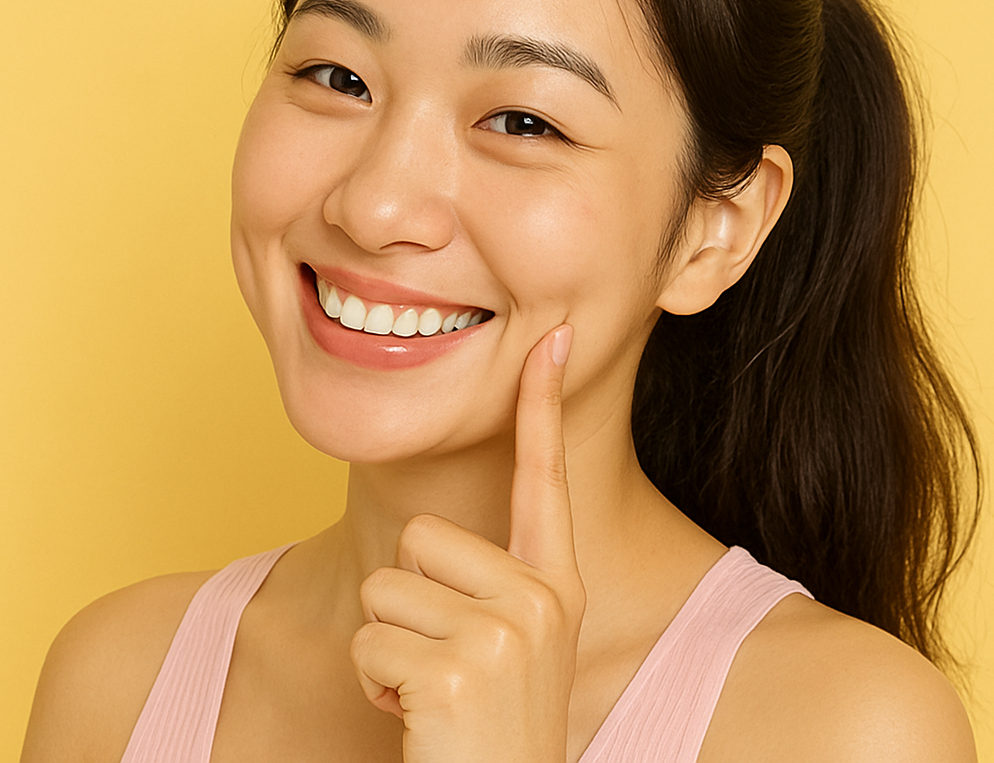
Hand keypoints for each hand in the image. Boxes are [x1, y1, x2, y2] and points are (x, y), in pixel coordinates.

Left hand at [350, 325, 583, 762]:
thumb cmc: (489, 724)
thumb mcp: (510, 641)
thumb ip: (491, 580)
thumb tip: (446, 538)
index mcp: (554, 583)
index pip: (545, 478)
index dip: (543, 406)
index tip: (553, 340)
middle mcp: (540, 597)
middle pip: (420, 535)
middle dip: (409, 600)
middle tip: (444, 663)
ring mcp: (505, 631)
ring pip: (385, 587)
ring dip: (388, 646)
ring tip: (432, 691)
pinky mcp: (458, 667)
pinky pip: (369, 641)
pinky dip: (374, 685)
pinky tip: (417, 718)